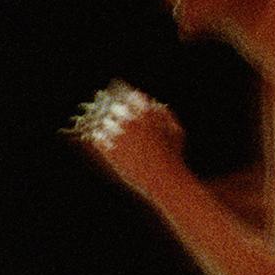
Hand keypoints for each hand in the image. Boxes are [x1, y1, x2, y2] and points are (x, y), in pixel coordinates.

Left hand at [70, 82, 185, 197]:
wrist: (164, 179)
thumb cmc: (173, 156)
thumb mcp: (177, 131)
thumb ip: (166, 115)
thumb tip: (155, 105)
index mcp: (147, 113)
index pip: (132, 96)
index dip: (127, 96)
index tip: (122, 95)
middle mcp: (131, 121)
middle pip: (115, 107)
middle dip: (116, 110)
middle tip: (110, 109)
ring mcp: (119, 135)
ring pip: (105, 121)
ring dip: (106, 123)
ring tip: (104, 124)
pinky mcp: (110, 150)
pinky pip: (98, 138)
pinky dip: (99, 137)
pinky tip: (100, 138)